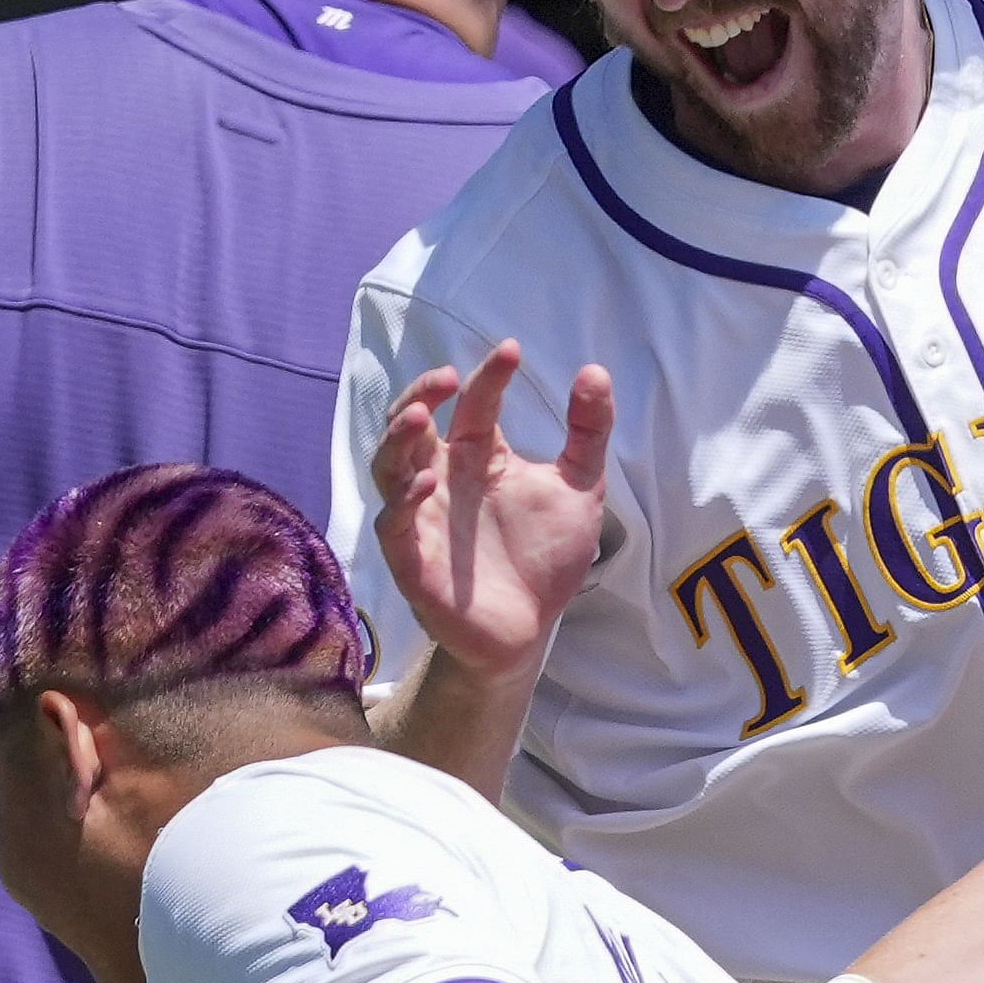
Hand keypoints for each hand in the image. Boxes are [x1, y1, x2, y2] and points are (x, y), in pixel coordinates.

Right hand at [371, 339, 615, 686]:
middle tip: (448, 377)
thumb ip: (588, 432)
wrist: (531, 631)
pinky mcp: (413, 560)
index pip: (476, 404)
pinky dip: (403, 501)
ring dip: (398, 439)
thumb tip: (594, 370)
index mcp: (480, 457)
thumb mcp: (581, 489)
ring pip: (389, 466)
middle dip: (421, 395)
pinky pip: (394, 525)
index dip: (489, 376)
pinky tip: (426, 482)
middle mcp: (444, 479)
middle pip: (413, 424)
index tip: (511, 351)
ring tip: (421, 417)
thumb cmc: (544, 558)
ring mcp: (423, 517)